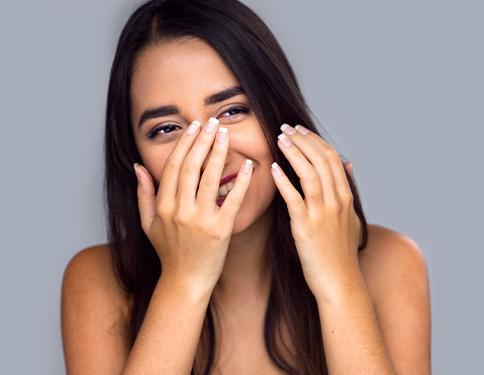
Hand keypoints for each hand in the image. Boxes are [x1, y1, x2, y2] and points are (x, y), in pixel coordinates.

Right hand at [133, 118, 253, 295]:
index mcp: (163, 206)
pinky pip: (232, 201)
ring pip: (209, 178)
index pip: (173, 166)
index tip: (194, 127)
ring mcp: (200, 220)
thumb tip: (138, 167)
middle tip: (212, 122)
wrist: (185, 282)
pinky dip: (241, 182)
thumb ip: (143, 194)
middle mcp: (180, 210)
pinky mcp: (220, 231)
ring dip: (218, 153)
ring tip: (225, 134)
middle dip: (202, 141)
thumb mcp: (148, 224)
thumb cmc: (168, 252)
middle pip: (191, 167)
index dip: (184, 144)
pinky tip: (248, 165)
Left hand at [270, 123, 361, 299]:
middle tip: (285, 127)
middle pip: (321, 160)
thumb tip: (348, 165)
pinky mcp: (306, 226)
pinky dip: (284, 180)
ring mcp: (323, 212)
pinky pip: (294, 198)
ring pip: (310, 173)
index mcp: (345, 196)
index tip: (299, 129)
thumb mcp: (350, 217)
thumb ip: (347, 189)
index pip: (331, 158)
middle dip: (303, 140)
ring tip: (279, 138)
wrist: (340, 281)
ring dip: (294, 152)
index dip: (314, 140)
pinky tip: (273, 167)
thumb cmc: (339, 251)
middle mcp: (337, 200)